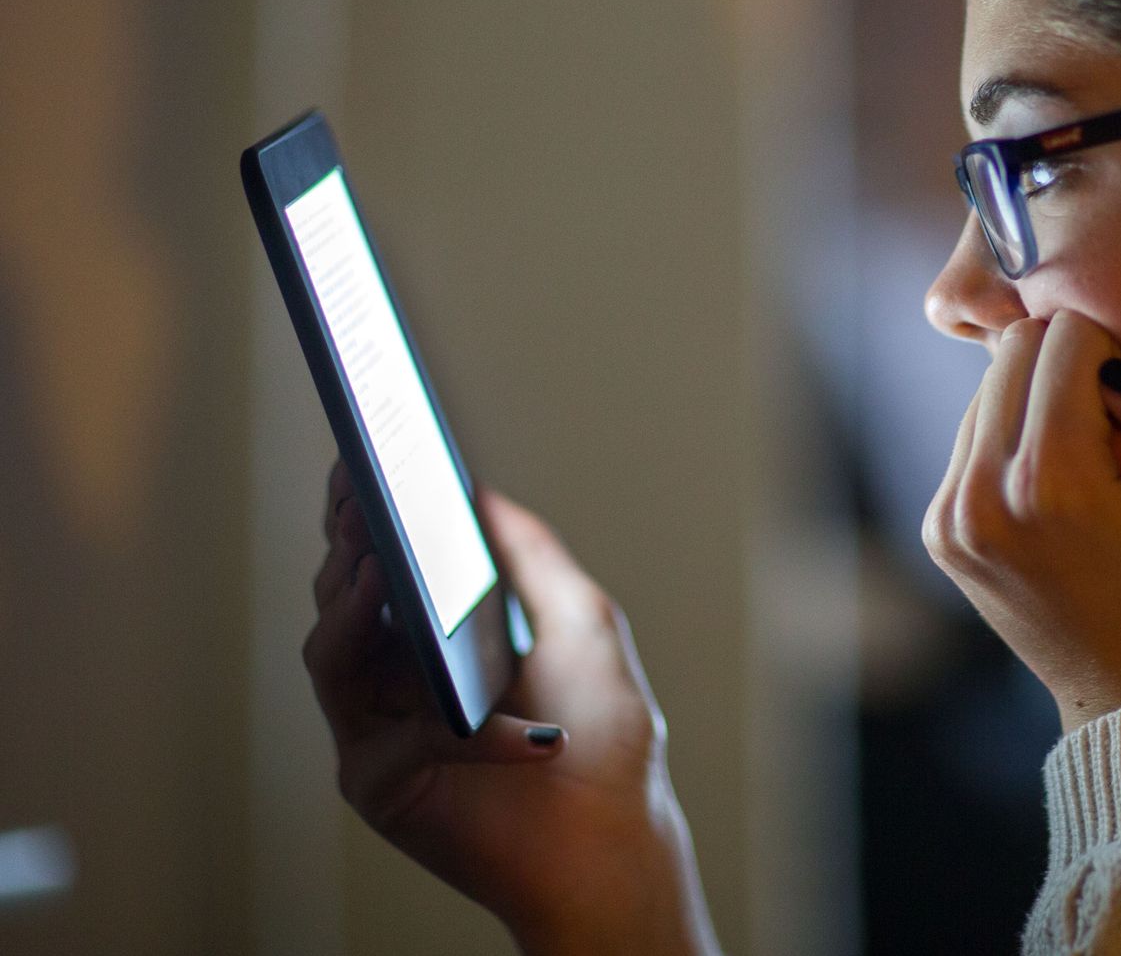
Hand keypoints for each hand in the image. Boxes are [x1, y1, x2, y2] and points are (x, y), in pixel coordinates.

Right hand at [303, 463, 721, 955]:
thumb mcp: (580, 619)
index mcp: (437, 638)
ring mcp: (379, 729)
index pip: (386, 565)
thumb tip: (480, 491)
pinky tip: (427, 657)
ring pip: (330, 650)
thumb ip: (528, 553)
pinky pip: (376, 725)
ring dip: (348, 599)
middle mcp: (397, 679)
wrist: (614, 834)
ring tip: (374, 555)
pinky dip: (400, 684)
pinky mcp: (378, 780)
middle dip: (346, 542)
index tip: (363, 462)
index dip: (368, 515)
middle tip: (353, 492)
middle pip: (345, 597)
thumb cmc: (605, 735)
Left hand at [921, 310, 1120, 732]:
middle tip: (1116, 440)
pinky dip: (1015, 442)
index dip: (1117, 359)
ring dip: (1039, 404)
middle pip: (1014, 348)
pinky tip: (1059, 495)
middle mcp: (982, 497)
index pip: (1065, 336)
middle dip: (1070, 370)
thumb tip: (1118, 372)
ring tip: (1090, 474)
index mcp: (1051, 484)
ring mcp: (951, 517)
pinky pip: (972, 436)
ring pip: (988, 386)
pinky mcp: (940, 531)